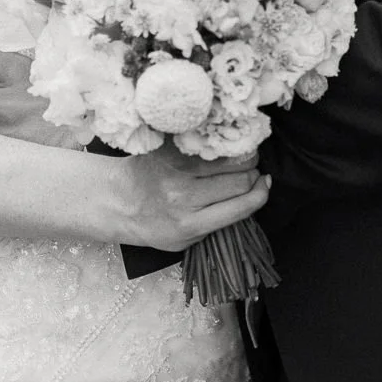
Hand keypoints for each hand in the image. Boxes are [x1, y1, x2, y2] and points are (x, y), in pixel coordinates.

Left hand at [115, 141, 269, 251]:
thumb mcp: (186, 241)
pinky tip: (218, 147)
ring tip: (235, 160)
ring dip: (240, 156)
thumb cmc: (154, 224)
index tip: (264, 185)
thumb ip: (218, 224)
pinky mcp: (170, 148)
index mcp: (191, 223)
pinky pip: (210, 140)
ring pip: (230, 156)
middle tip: (248, 173)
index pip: (243, 204)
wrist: (117, 201)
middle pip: (241, 177)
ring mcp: (176, 169)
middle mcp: (184, 196)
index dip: (261, 193)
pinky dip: (220, 143)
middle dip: (252, 174)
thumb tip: (254, 194)